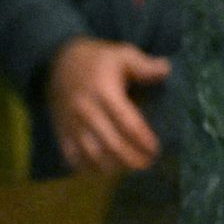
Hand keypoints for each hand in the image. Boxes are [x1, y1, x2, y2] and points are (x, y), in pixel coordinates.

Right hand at [46, 37, 169, 174]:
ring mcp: (72, 124)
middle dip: (130, 158)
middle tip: (146, 164)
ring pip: (91, 154)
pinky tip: (99, 170)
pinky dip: (85, 167)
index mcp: (105, 93)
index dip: (143, 140)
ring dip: (110, 166)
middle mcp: (88, 112)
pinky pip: (71, 155)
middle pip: (111, 144)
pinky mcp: (61, 130)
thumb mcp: (122, 54)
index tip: (155, 150)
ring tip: (126, 169)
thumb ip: (144, 65)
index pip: (127, 123)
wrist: (57, 61)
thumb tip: (166, 71)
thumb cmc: (96, 59)